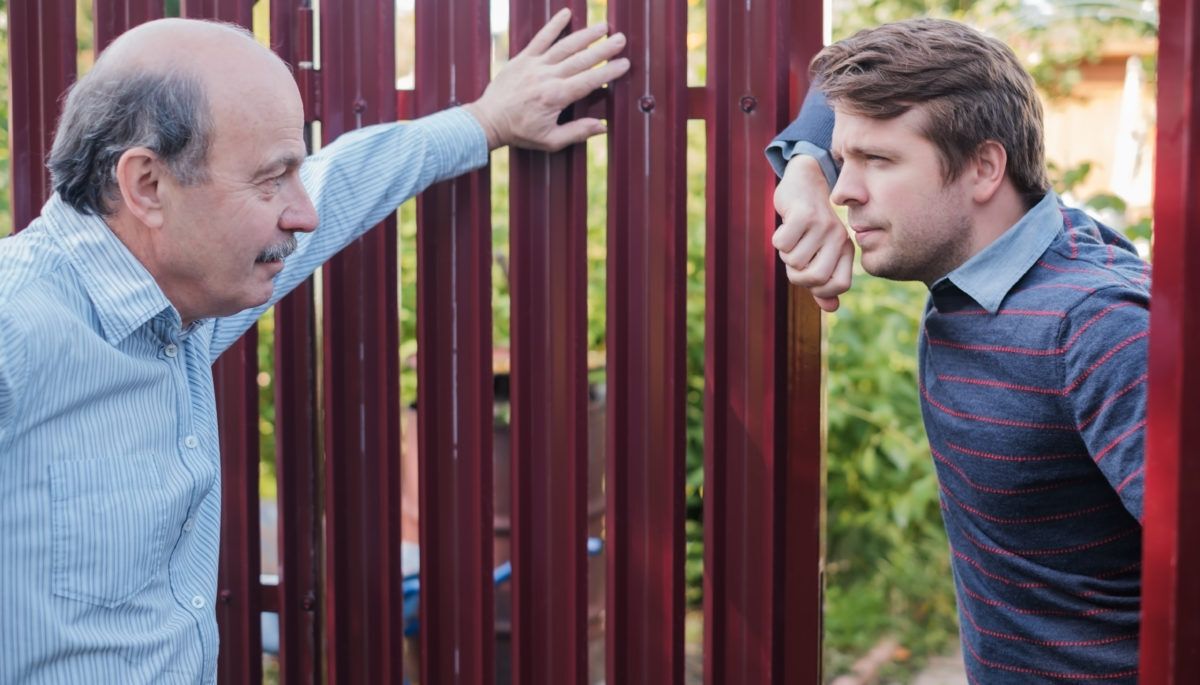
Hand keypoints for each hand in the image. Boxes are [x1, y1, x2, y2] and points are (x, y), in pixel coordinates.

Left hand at [464, 8, 629, 151]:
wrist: (488, 121)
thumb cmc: (519, 133)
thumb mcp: (550, 141)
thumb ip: (577, 132)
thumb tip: (602, 126)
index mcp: (556, 97)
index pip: (589, 80)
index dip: (608, 71)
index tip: (624, 64)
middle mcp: (547, 77)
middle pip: (581, 59)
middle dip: (603, 49)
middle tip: (622, 39)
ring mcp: (534, 65)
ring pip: (565, 46)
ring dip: (586, 35)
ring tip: (603, 26)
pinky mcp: (522, 58)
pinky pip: (540, 38)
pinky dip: (553, 25)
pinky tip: (566, 13)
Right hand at [773, 155, 854, 311]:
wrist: (803, 183)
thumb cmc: (808, 225)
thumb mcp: (818, 252)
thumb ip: (824, 281)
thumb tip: (832, 308)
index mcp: (845, 248)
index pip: (841, 286)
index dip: (820, 290)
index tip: (808, 276)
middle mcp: (838, 237)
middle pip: (816, 278)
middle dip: (797, 276)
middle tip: (793, 260)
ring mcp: (822, 225)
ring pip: (794, 260)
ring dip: (785, 254)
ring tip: (791, 238)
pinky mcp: (803, 214)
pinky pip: (782, 244)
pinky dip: (777, 239)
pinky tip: (785, 227)